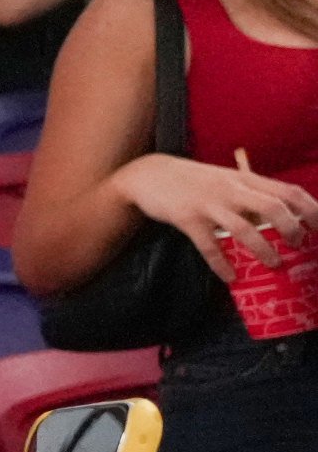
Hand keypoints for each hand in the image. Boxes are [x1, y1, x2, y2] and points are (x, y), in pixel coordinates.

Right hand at [112, 152, 316, 263]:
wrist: (149, 174)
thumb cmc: (193, 181)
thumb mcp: (226, 180)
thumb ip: (250, 195)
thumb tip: (279, 218)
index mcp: (246, 179)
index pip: (288, 190)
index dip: (310, 208)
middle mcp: (232, 189)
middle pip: (273, 207)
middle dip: (292, 228)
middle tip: (299, 245)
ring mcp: (209, 204)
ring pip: (244, 227)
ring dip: (263, 248)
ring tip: (274, 263)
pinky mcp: (187, 218)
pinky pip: (208, 245)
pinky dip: (221, 264)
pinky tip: (230, 277)